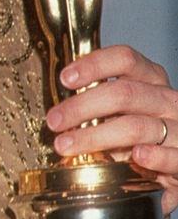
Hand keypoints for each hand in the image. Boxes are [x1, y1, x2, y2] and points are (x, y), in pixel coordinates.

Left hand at [45, 45, 177, 213]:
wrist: (176, 159)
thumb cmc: (142, 130)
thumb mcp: (123, 108)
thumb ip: (97, 102)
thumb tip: (57, 109)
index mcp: (151, 79)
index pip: (125, 59)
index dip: (94, 65)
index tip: (65, 79)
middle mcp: (166, 99)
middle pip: (124, 93)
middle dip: (82, 106)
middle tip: (54, 121)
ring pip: (136, 126)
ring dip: (95, 136)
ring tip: (66, 145)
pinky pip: (171, 156)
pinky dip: (153, 157)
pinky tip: (134, 157)